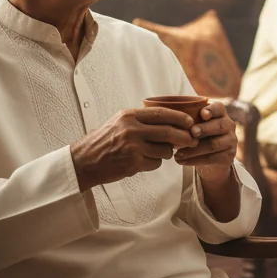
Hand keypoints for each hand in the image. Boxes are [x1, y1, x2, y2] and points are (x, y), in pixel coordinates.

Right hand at [71, 108, 195, 192]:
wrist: (84, 161)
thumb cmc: (105, 141)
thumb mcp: (120, 122)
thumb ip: (142, 120)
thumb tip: (172, 120)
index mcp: (129, 116)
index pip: (162, 113)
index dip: (180, 117)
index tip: (190, 122)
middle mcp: (131, 129)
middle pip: (168, 132)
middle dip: (184, 137)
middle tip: (192, 140)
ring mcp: (132, 146)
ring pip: (164, 150)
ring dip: (167, 153)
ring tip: (156, 153)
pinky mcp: (132, 163)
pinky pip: (156, 164)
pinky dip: (155, 164)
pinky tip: (143, 162)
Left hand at [174, 100, 237, 183]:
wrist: (209, 160)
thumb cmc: (198, 137)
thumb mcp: (194, 125)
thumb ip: (187, 119)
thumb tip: (168, 115)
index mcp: (220, 114)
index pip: (219, 108)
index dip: (212, 110)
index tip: (202, 114)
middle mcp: (229, 125)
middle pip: (219, 125)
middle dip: (204, 129)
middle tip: (191, 133)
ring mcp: (231, 141)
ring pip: (213, 144)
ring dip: (194, 149)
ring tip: (178, 153)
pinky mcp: (229, 156)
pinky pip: (212, 158)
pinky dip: (195, 160)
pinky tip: (181, 161)